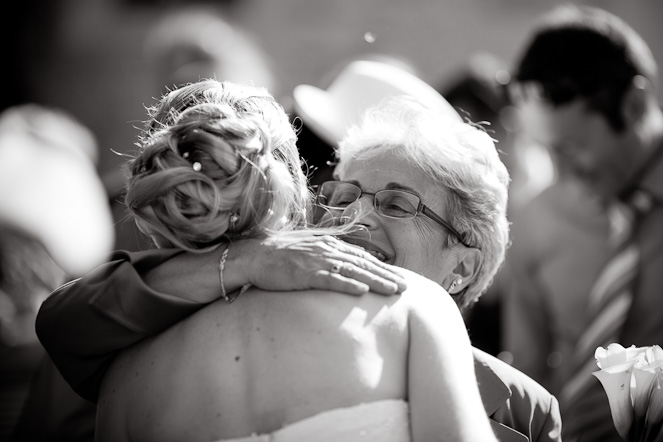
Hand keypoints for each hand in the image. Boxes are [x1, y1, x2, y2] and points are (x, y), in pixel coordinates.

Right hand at [235, 234, 406, 295]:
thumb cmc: (283, 257)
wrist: (256, 256)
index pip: (363, 257)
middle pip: (363, 264)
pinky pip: (329, 280)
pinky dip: (347, 285)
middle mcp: (327, 250)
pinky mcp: (305, 275)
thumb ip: (330, 256)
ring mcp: (317, 262)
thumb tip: (348, 268)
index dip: (383, 267)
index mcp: (330, 245)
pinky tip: (361, 292)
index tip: (400, 277)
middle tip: (406, 287)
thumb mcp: (311, 251)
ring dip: (374, 281)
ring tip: (392, 290)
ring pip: (352, 272)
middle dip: (386, 275)